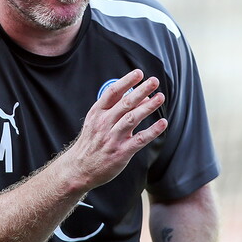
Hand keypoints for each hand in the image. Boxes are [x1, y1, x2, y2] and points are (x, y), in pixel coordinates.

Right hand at [63, 69, 167, 189]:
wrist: (79, 168)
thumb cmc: (91, 142)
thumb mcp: (96, 120)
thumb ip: (116, 107)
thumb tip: (141, 96)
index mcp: (97, 113)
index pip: (112, 92)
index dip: (126, 81)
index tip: (139, 73)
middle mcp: (104, 123)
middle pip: (125, 103)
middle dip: (141, 90)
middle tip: (154, 81)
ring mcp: (113, 138)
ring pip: (133, 118)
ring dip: (148, 107)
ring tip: (160, 97)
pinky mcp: (121, 152)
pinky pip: (140, 140)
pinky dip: (152, 131)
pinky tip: (162, 123)